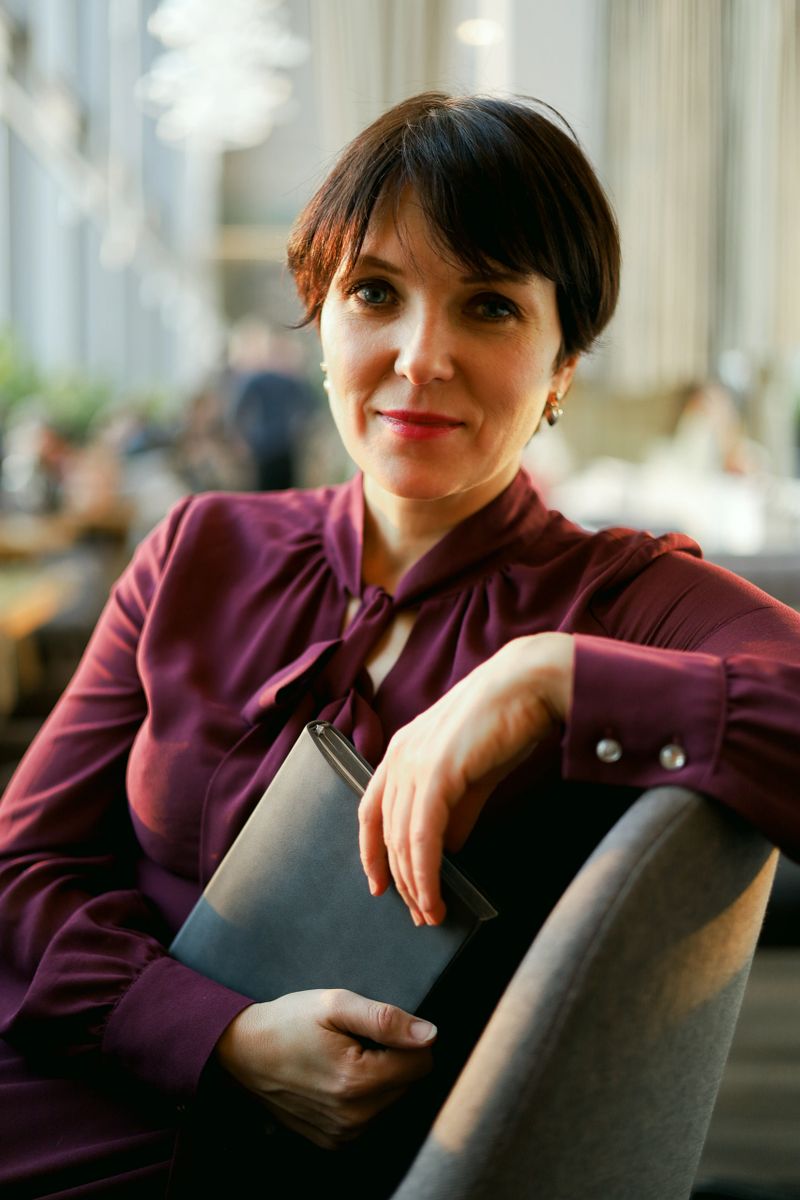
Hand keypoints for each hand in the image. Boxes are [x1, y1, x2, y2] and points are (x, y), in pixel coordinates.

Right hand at [214, 989, 435, 1148]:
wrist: (242, 1052)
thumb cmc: (288, 1022)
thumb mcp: (335, 1005)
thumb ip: (385, 1019)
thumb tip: (429, 1034)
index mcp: (358, 1080)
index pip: (422, 1062)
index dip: (407, 1038)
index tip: (376, 1029)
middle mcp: (354, 1116)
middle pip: (407, 1083)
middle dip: (391, 1058)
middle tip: (353, 1040)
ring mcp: (342, 1133)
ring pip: (390, 1100)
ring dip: (377, 1078)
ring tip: (341, 1057)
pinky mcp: (332, 1140)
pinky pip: (369, 1116)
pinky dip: (360, 1096)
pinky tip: (333, 1077)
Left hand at [358, 632, 574, 924]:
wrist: (528, 684)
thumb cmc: (505, 720)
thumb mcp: (473, 773)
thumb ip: (457, 809)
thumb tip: (450, 847)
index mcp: (402, 750)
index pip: (373, 810)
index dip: (372, 851)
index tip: (380, 884)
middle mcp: (398, 756)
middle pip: (386, 833)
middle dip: (400, 879)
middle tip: (418, 912)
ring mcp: (413, 763)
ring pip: (401, 840)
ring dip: (415, 883)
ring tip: (430, 912)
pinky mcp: (435, 773)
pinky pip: (422, 837)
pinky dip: (426, 872)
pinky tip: (435, 895)